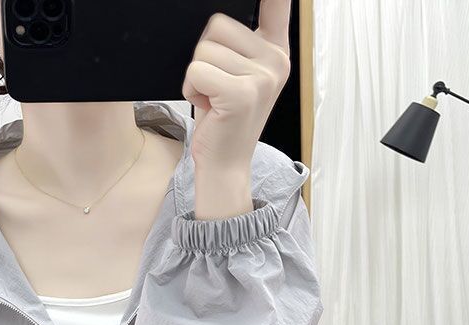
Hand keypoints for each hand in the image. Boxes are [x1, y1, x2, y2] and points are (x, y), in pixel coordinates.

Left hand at [183, 0, 292, 217]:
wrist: (225, 165)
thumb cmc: (224, 119)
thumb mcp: (237, 74)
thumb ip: (240, 42)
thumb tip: (220, 21)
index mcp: (277, 51)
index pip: (277, 2)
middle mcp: (276, 61)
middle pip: (217, 25)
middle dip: (204, 56)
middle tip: (216, 87)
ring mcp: (262, 78)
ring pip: (203, 50)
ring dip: (197, 77)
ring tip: (213, 99)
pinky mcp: (242, 94)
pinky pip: (197, 70)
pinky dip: (191, 89)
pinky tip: (208, 106)